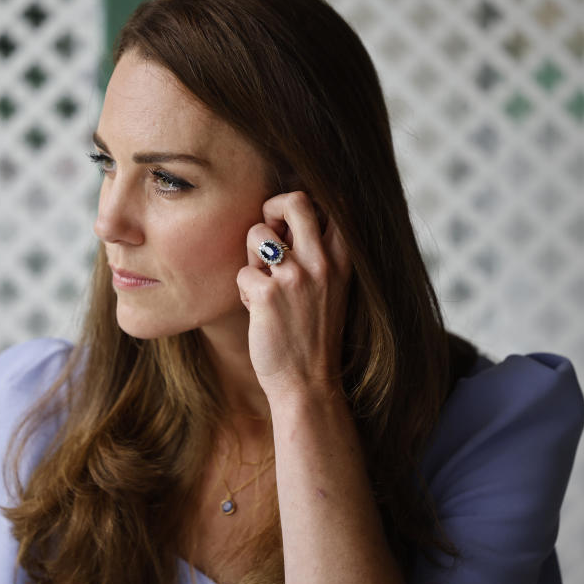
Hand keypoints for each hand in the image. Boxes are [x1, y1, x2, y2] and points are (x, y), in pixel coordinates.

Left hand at [236, 191, 352, 403]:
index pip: (332, 203)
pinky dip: (245, 291)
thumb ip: (317, 252)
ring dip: (252, 255)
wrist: (308, 383)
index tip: (293, 226)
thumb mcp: (332, 286)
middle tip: (269, 236)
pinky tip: (259, 312)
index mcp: (341, 258)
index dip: (304, 205)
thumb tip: (287, 217)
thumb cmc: (314, 332)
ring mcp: (295, 277)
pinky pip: (242, 272)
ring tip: (264, 282)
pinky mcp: (267, 295)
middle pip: (294, 200)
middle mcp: (321, 262)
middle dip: (272, 209)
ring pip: (258, 232)